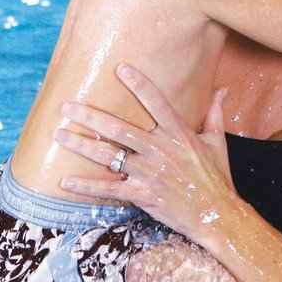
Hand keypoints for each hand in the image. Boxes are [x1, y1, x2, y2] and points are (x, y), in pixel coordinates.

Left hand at [54, 64, 236, 244]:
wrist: (217, 214)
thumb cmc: (217, 176)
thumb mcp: (217, 141)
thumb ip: (215, 113)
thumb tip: (223, 90)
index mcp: (179, 133)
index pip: (157, 102)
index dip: (139, 84)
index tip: (120, 68)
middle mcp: (161, 150)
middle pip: (119, 128)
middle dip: (90, 116)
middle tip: (67, 106)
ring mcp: (150, 173)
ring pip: (109, 155)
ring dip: (81, 145)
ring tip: (59, 135)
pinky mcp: (142, 194)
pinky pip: (109, 189)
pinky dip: (86, 186)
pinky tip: (65, 181)